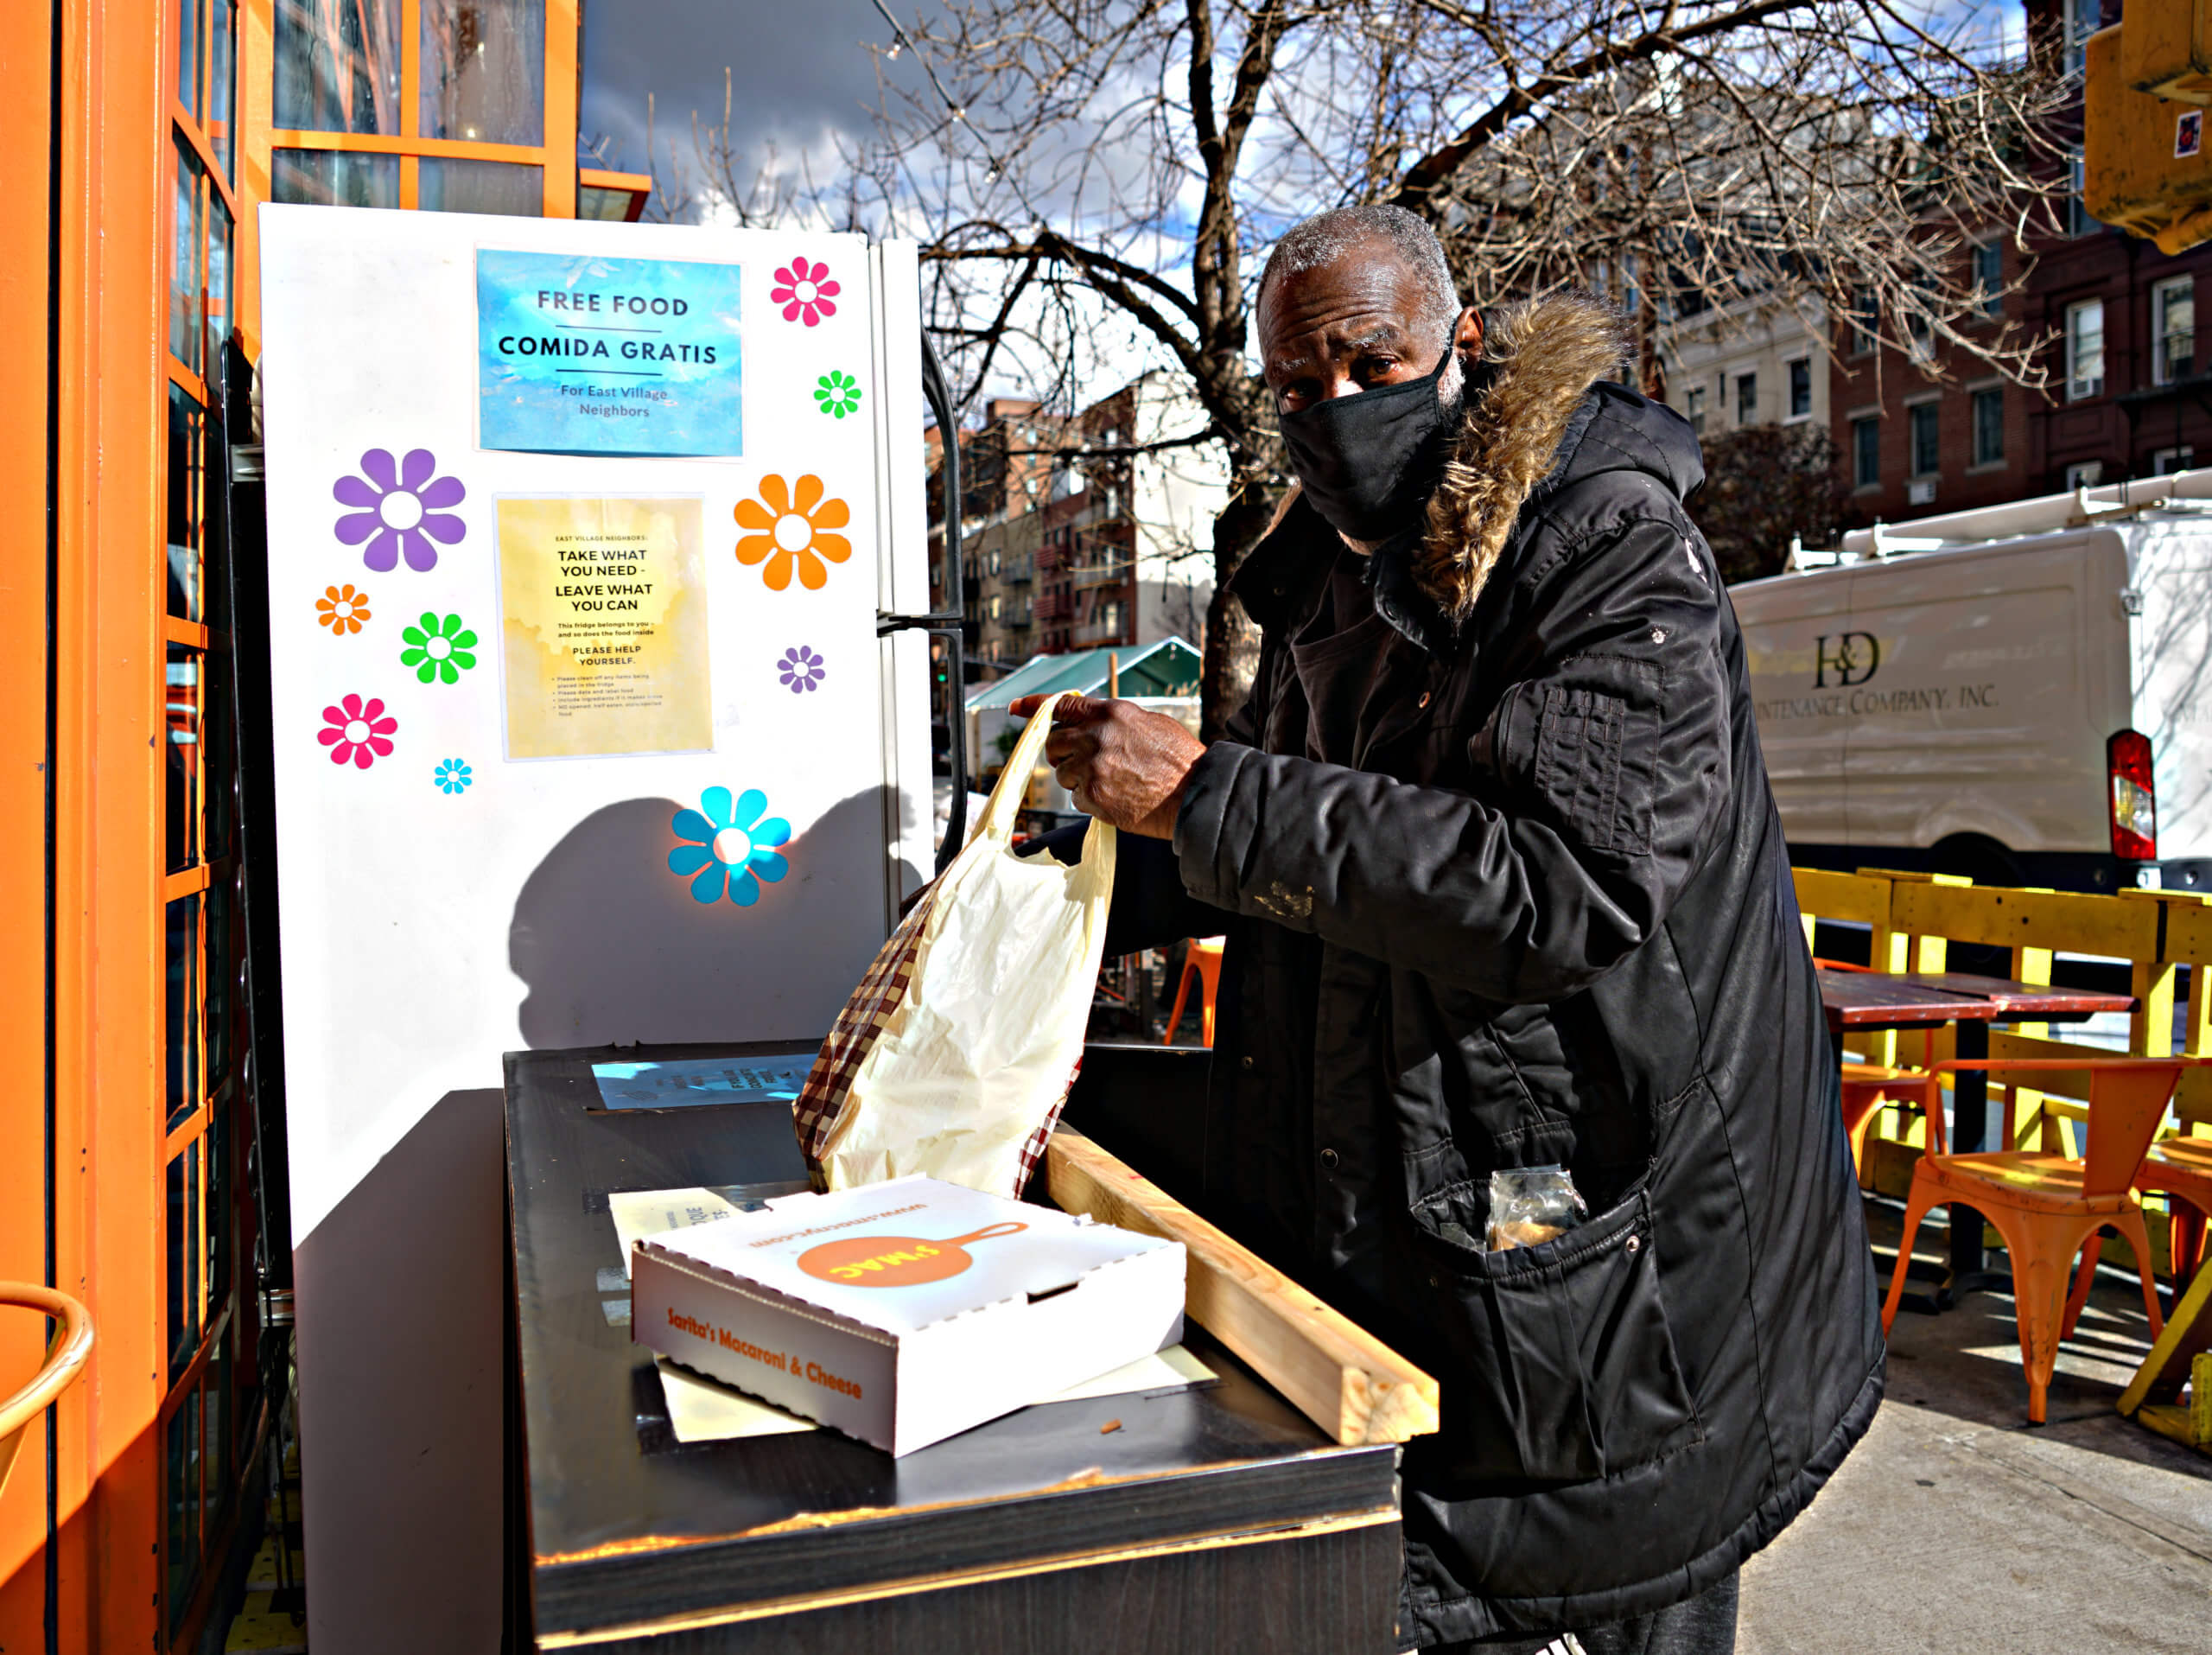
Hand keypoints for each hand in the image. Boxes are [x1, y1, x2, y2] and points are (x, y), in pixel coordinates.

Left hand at [1007, 694, 1205, 838]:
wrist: (1195, 796)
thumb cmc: (1180, 760)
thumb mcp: (1151, 724)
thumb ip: (1116, 721)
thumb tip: (1092, 722)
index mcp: (1111, 713)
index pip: (1062, 705)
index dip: (1035, 706)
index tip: (1016, 708)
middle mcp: (1095, 736)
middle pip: (1054, 743)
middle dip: (1062, 753)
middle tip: (1081, 762)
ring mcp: (1091, 768)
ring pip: (1063, 774)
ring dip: (1078, 779)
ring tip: (1112, 782)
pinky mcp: (1093, 796)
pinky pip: (1077, 798)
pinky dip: (1091, 800)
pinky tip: (1116, 799)